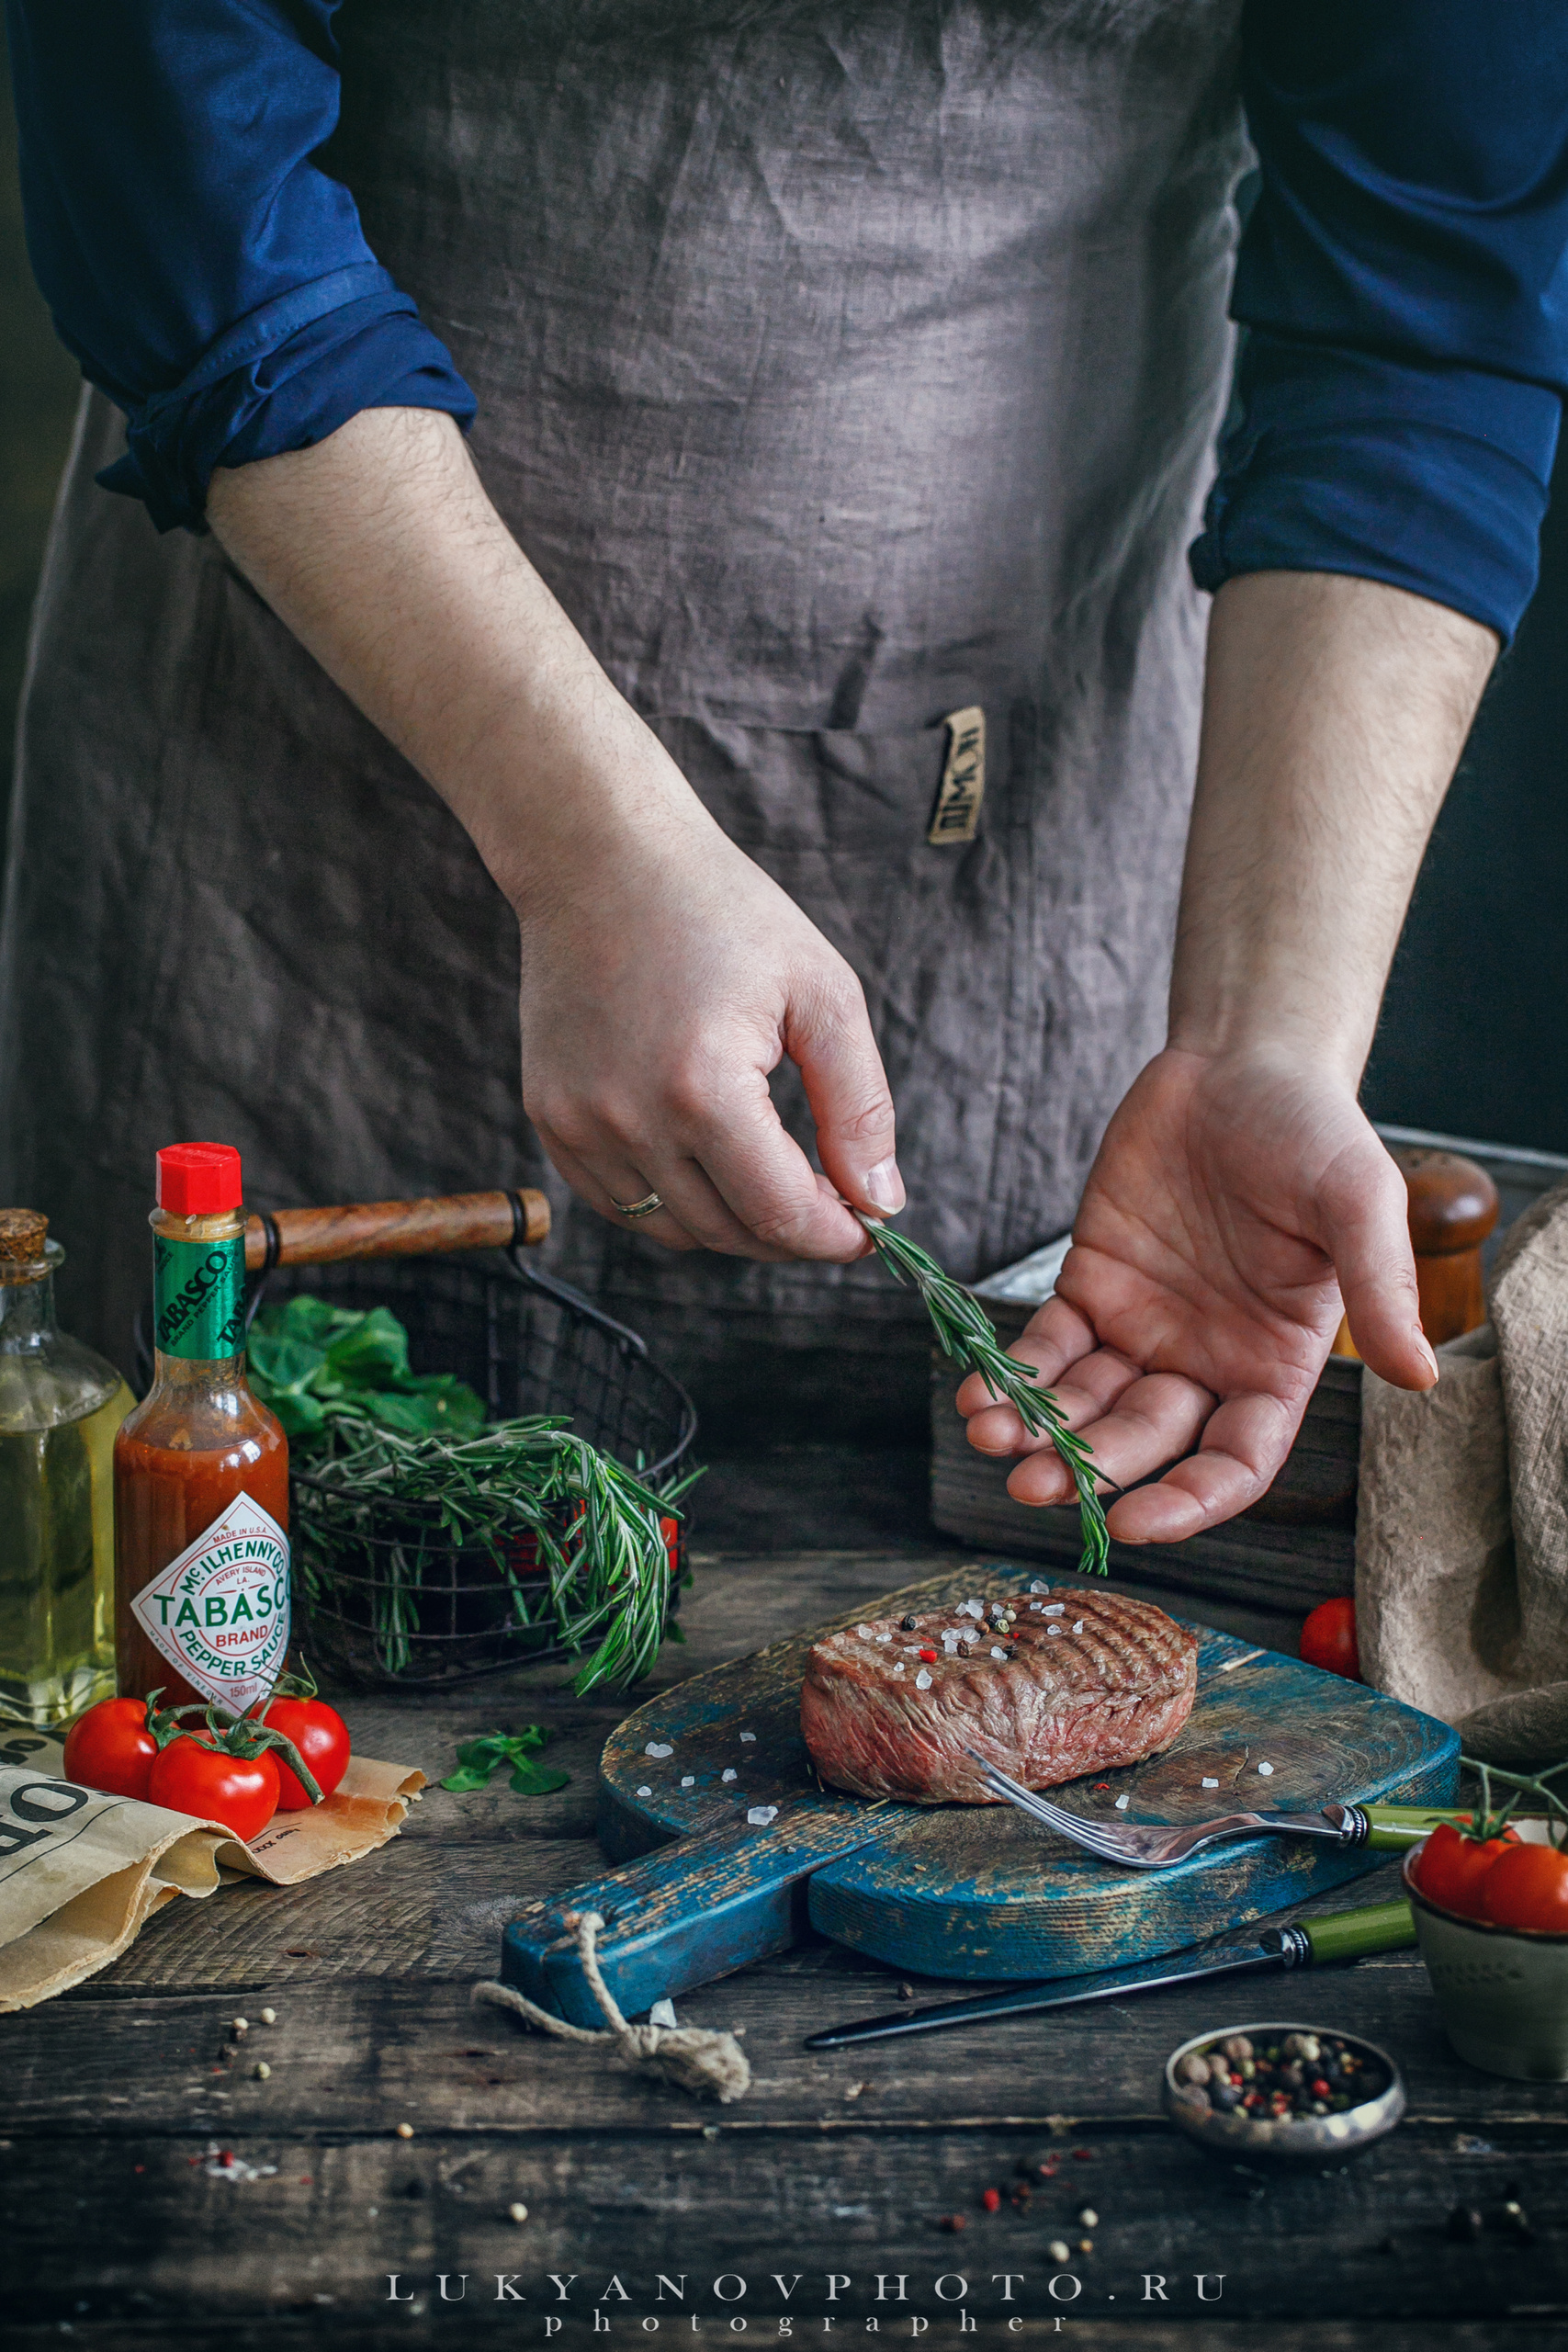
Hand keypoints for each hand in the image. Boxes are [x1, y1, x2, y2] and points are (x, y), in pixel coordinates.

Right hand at [516, 764, 902, 1258]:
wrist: (600, 858)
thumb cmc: (721, 911)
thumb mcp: (821, 993)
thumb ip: (859, 1106)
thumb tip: (881, 1199)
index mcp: (702, 1090)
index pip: (779, 1216)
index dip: (834, 1237)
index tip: (868, 1229)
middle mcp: (629, 1120)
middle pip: (729, 1232)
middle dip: (792, 1232)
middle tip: (832, 1198)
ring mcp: (578, 1125)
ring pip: (673, 1228)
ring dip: (735, 1222)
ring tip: (774, 1177)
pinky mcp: (549, 1118)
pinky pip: (619, 1203)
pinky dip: (672, 1203)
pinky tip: (709, 1163)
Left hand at [956, 1045, 1436, 1541]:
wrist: (1239, 1060)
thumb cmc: (1312, 1128)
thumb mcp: (1359, 1200)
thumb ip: (1379, 1287)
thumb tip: (1421, 1375)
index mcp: (1276, 1363)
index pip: (1235, 1462)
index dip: (1189, 1501)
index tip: (1134, 1522)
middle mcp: (1207, 1360)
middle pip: (1146, 1441)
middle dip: (1091, 1470)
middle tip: (1035, 1484)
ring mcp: (1145, 1327)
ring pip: (1087, 1406)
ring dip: (1040, 1435)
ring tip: (991, 1442)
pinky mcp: (1092, 1284)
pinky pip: (1046, 1348)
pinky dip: (1013, 1377)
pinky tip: (978, 1394)